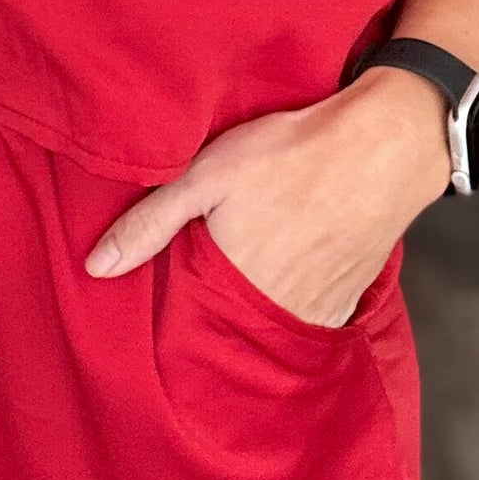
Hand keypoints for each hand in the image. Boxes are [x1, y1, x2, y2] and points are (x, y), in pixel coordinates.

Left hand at [84, 66, 452, 325]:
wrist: (383, 150)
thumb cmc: (290, 154)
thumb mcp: (207, 174)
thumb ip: (150, 223)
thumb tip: (95, 268)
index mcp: (229, 284)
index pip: (187, 319)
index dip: (175, 307)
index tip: (169, 293)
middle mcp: (272, 310)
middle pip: (229, 327)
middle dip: (213, 315)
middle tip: (210, 281)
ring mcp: (316, 312)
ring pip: (270, 329)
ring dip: (255, 317)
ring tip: (248, 282)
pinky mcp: (346, 302)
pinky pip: (311, 325)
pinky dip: (295, 314)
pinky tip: (288, 285)